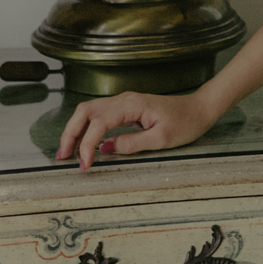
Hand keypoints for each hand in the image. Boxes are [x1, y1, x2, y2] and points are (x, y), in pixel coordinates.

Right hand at [53, 90, 219, 170]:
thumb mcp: (161, 138)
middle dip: (70, 133)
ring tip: (68, 152)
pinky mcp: (126, 108)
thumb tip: (105, 148)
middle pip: (85, 111)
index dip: (87, 144)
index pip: (98, 123)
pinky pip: (99, 115)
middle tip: (63, 156)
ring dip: (75, 130)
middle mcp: (123, 99)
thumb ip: (132, 143)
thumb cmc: (186, 122)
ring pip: (89, 111)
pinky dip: (87, 128)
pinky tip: (84, 143)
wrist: (200, 109)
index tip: (84, 164)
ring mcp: (124, 102)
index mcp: (131, 104)